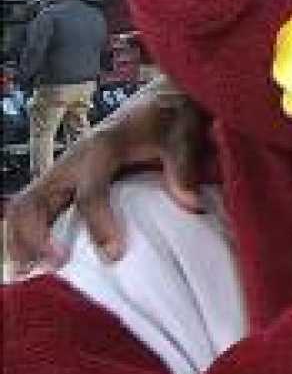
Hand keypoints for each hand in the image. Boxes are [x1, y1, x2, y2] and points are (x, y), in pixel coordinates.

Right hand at [4, 74, 205, 269]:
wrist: (159, 101)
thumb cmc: (170, 117)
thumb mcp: (184, 135)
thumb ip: (184, 167)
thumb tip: (189, 203)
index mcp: (103, 147)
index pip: (90, 192)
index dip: (99, 225)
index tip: (113, 255)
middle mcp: (74, 159)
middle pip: (35, 199)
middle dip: (37, 236)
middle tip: (57, 266)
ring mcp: (64, 170)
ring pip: (24, 205)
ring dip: (21, 239)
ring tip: (29, 271)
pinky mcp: (63, 179)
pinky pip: (32, 206)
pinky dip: (24, 233)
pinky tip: (30, 260)